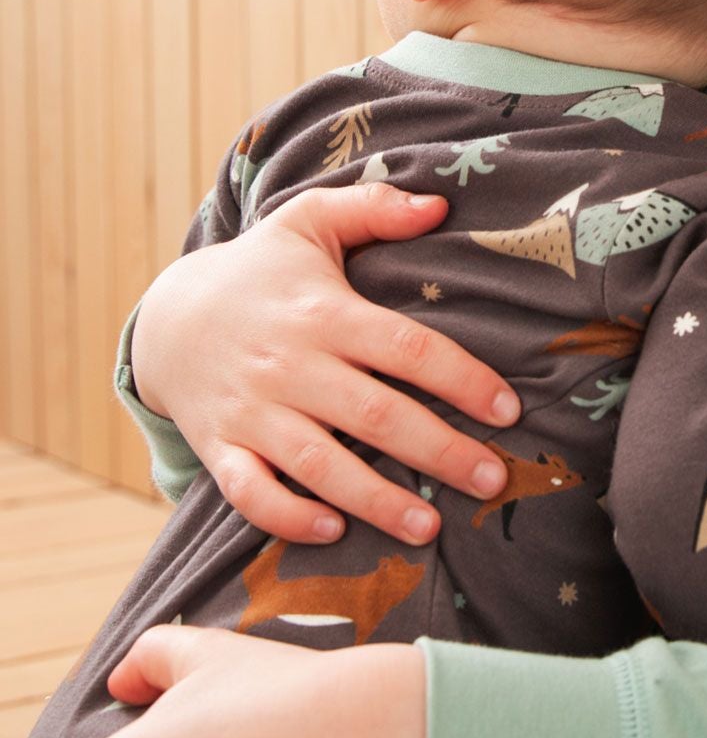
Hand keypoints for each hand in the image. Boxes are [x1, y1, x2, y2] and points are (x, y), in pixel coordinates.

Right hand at [132, 182, 519, 546]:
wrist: (168, 318)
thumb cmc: (260, 270)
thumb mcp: (309, 221)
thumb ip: (374, 207)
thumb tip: (439, 205)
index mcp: (325, 313)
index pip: (406, 348)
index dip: (461, 379)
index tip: (508, 409)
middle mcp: (291, 365)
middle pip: (375, 415)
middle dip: (438, 451)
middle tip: (492, 480)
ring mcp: (252, 411)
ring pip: (318, 464)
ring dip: (375, 501)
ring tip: (429, 528)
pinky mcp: (219, 446)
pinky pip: (250, 493)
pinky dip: (288, 517)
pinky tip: (333, 531)